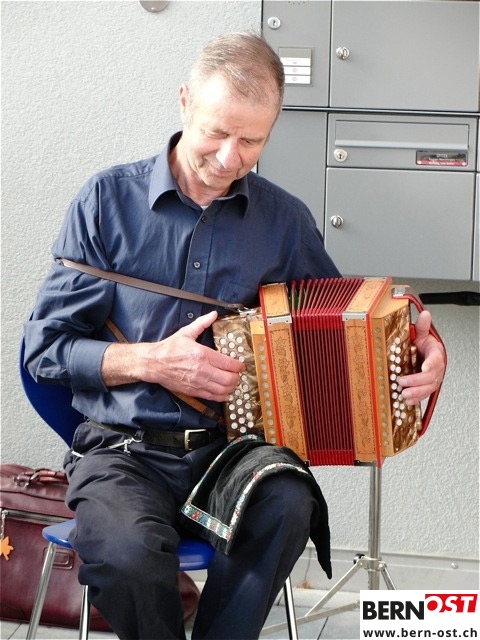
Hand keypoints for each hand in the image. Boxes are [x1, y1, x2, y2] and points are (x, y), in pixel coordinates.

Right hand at [102, 311, 244, 401]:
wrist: (153, 363)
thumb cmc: (169, 348)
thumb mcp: (186, 333)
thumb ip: (202, 323)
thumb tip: (214, 314)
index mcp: (202, 354)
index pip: (229, 363)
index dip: (239, 365)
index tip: (240, 364)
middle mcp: (202, 370)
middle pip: (229, 378)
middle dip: (237, 376)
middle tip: (237, 373)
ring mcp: (198, 382)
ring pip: (223, 389)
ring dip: (231, 387)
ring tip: (232, 382)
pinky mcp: (193, 391)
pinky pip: (212, 397)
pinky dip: (222, 396)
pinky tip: (224, 392)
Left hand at [397, 310, 445, 404]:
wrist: (423, 352)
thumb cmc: (424, 344)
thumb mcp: (422, 334)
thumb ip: (422, 326)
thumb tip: (425, 314)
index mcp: (435, 353)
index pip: (435, 359)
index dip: (430, 364)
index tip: (424, 368)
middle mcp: (436, 367)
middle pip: (431, 377)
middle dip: (417, 381)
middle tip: (403, 382)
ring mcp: (432, 378)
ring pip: (428, 388)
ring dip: (416, 392)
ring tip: (404, 394)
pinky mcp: (426, 385)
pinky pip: (424, 394)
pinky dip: (416, 398)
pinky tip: (408, 401)